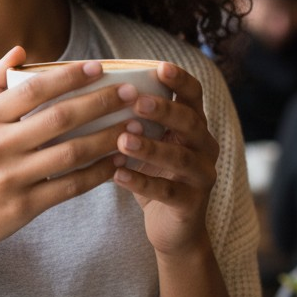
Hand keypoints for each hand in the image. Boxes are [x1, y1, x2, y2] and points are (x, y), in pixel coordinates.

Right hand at [0, 48, 133, 268]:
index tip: (99, 67)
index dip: (68, 76)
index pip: (32, 90)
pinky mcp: (24, 207)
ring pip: (71, 153)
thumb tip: (20, 51)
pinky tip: (118, 162)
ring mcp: (11, 179)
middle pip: (59, 119)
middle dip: (100, 103)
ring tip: (134, 125)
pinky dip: (98, 173)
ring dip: (107, 138)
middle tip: (130, 93)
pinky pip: (70, 187)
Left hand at [111, 62, 218, 257]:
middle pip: (191, 122)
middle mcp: (205, 147)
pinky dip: (142, 182)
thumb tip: (91, 89)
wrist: (172, 228)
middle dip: (164, 110)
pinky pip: (168, 191)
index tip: (160, 67)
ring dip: (151, 147)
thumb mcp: (148, 143)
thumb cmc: (153, 175)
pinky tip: (118, 175)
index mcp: (194, 126)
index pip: (193, 95)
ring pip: (181, 158)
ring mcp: (202, 176)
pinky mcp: (192, 204)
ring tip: (123, 139)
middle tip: (136, 102)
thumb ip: (134, 119)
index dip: (180, 80)